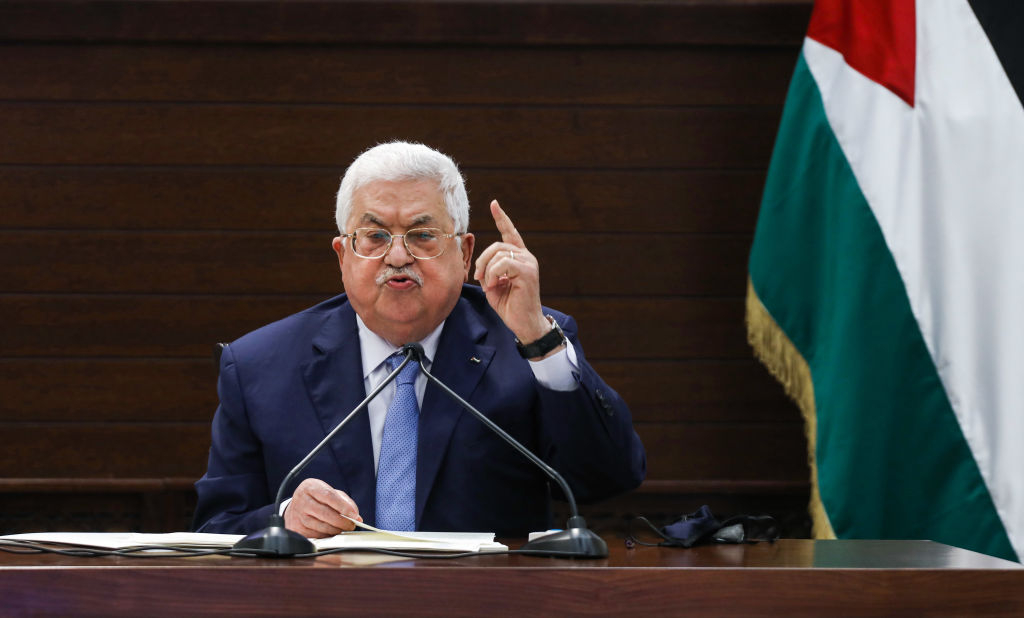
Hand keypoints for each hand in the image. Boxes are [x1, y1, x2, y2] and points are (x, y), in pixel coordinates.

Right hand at [284, 478, 361, 537]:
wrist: (295, 505)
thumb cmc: (316, 498)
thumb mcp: (329, 491)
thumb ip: (344, 501)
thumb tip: (356, 515)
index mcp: (311, 487)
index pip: (329, 496)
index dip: (344, 507)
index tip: (354, 515)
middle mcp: (302, 500)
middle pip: (325, 513)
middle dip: (342, 521)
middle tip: (351, 525)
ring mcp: (298, 515)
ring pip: (321, 527)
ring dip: (336, 530)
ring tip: (342, 528)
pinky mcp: (297, 528)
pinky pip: (316, 535)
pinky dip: (327, 535)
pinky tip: (331, 532)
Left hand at [473, 200, 550, 343]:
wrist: (524, 323)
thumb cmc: (510, 306)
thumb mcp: (493, 284)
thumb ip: (488, 270)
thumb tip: (480, 264)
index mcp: (519, 257)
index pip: (510, 233)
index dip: (501, 218)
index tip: (494, 204)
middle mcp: (526, 257)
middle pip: (497, 246)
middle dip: (482, 260)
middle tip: (478, 277)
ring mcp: (528, 263)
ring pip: (498, 254)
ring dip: (486, 270)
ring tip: (488, 285)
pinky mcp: (527, 272)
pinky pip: (503, 264)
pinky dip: (492, 275)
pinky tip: (492, 286)